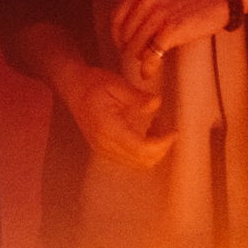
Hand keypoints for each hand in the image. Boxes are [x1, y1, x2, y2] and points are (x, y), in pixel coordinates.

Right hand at [51, 61, 175, 169]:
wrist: (73, 89)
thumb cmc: (94, 84)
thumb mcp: (117, 84)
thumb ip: (137, 96)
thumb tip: (156, 103)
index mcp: (108, 127)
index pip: (140, 148)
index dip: (161, 145)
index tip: (173, 132)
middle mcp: (104, 144)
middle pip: (140, 161)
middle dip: (160, 150)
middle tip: (169, 131)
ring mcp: (103, 150)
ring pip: (136, 163)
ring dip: (153, 152)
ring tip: (159, 130)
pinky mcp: (104, 150)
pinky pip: (129, 160)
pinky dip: (143, 152)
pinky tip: (148, 134)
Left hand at [110, 0, 238, 76]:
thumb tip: (134, 23)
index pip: (116, 17)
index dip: (117, 35)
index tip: (122, 43)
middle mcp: (145, 0)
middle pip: (125, 33)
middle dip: (128, 48)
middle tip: (136, 55)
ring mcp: (158, 15)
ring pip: (136, 45)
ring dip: (140, 58)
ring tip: (147, 62)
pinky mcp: (171, 30)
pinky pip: (152, 54)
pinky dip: (149, 67)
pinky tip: (150, 72)